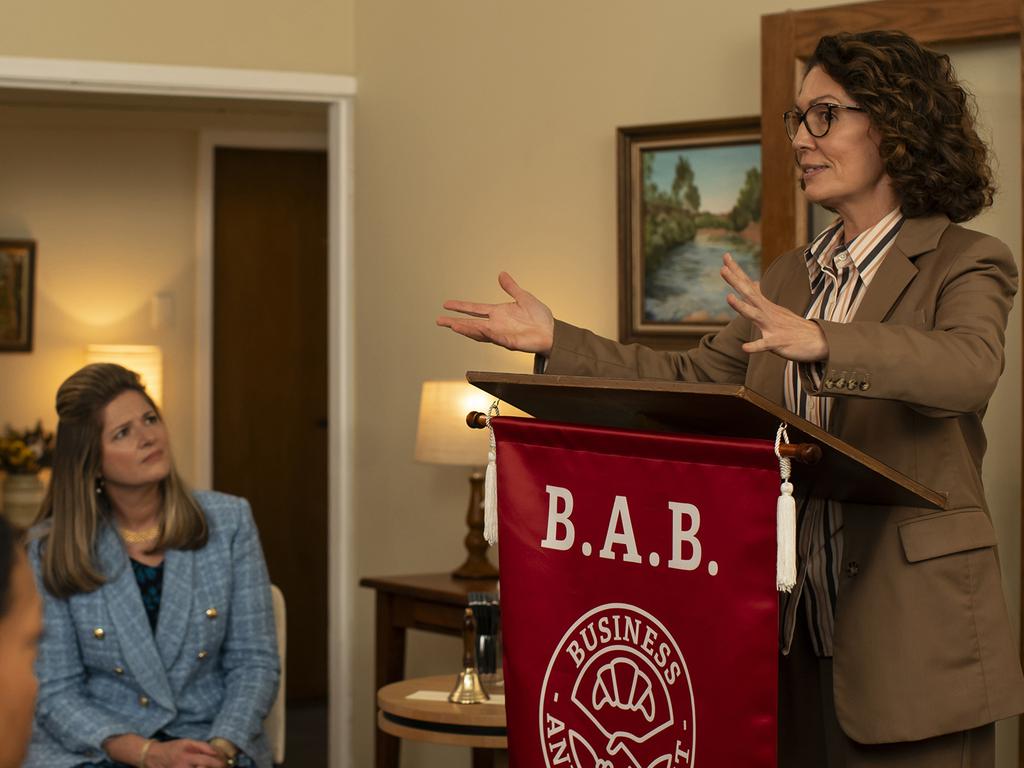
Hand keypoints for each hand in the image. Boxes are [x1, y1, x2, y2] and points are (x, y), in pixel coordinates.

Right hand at [145, 739, 226, 767]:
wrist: (153, 756)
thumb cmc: (173, 748)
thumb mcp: (187, 742)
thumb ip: (202, 746)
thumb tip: (216, 751)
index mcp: (188, 755)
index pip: (208, 760)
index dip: (219, 762)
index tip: (225, 763)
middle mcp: (184, 766)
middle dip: (215, 767)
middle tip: (223, 766)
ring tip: (213, 767)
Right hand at [437, 272, 554, 354]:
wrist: (552, 331)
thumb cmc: (539, 317)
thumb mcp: (524, 297)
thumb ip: (511, 287)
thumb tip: (501, 274)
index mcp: (497, 313)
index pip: (475, 310)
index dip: (460, 307)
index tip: (446, 304)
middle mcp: (496, 325)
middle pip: (471, 324)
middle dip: (455, 322)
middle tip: (439, 320)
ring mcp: (502, 334)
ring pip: (480, 333)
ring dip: (467, 329)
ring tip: (454, 325)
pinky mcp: (511, 343)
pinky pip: (498, 338)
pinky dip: (490, 334)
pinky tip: (481, 329)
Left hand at [721, 253, 827, 361]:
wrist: (819, 341)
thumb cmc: (793, 326)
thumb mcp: (774, 309)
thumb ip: (760, 297)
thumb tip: (752, 282)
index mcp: (765, 305)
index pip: (748, 285)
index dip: (736, 272)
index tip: (725, 256)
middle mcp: (768, 312)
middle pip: (749, 294)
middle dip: (735, 282)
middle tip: (722, 269)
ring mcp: (773, 326)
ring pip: (754, 315)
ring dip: (741, 307)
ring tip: (728, 297)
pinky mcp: (778, 342)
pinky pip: (765, 344)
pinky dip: (755, 346)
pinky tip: (745, 347)